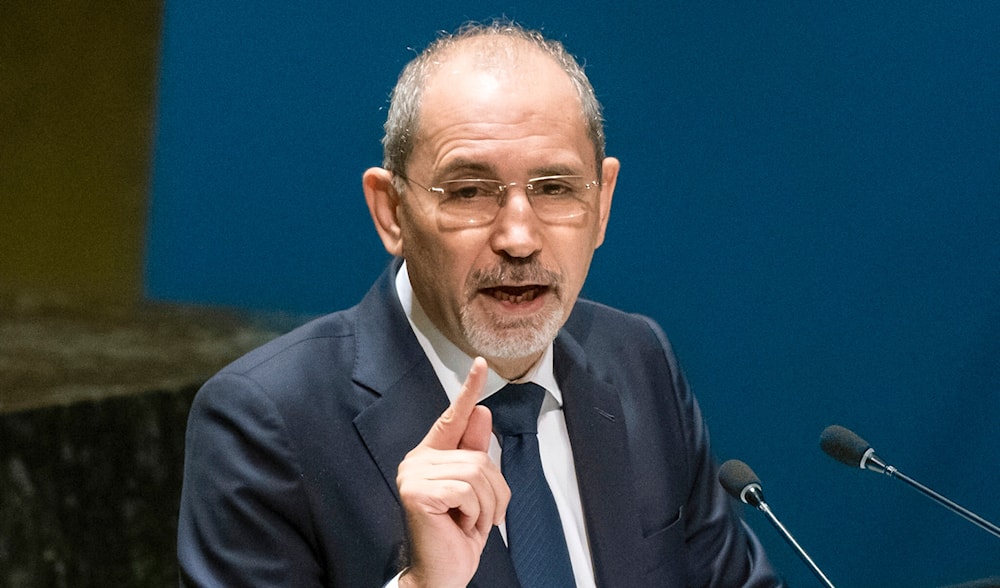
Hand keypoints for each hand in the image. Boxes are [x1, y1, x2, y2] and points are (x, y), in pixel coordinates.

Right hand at [396, 357, 509, 587]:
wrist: (442, 574)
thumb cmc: (457, 535)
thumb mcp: (476, 492)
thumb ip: (475, 453)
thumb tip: (482, 412)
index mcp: (431, 456)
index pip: (453, 417)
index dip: (468, 390)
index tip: (481, 364)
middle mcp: (417, 460)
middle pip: (479, 456)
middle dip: (493, 491)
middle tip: (480, 517)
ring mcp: (413, 475)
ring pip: (476, 473)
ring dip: (486, 505)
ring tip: (469, 523)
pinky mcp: (416, 491)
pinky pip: (466, 490)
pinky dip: (474, 512)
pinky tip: (459, 526)